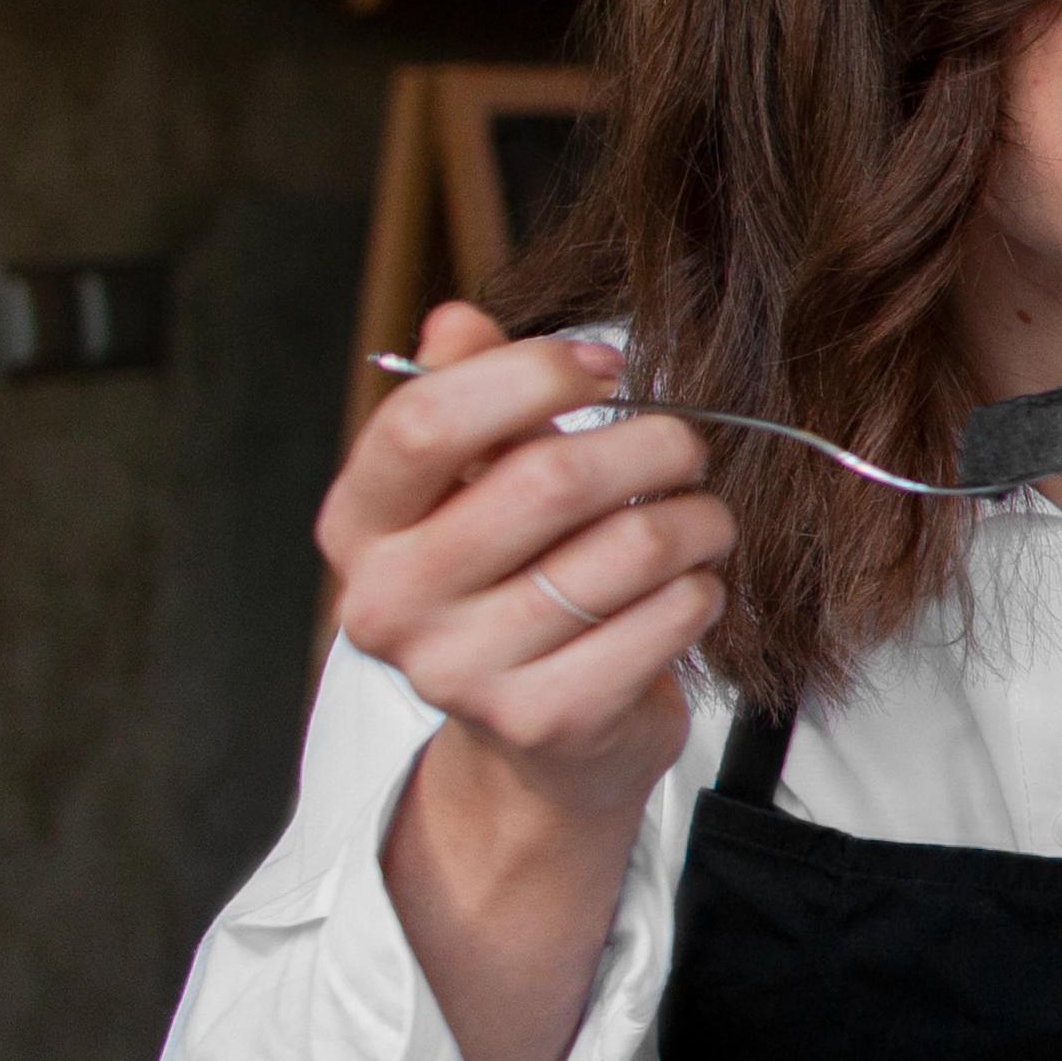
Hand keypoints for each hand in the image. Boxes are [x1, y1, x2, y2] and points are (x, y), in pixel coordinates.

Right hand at [336, 305, 733, 1060]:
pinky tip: (689, 591)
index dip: (531, 375)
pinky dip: (702, 590)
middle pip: (549, 478)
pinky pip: (668, 615)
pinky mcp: (545, 718)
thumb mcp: (478, 490)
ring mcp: (459, 670)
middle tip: (685, 448)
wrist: (542, 741)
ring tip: (700, 522)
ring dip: (696, 519)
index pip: (426, 422)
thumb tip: (455, 319)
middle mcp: (387, 602)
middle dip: (650, 445)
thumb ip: (470, 403)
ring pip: (629, 545)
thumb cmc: (519, 583)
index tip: (605, 365)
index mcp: (359, 526)